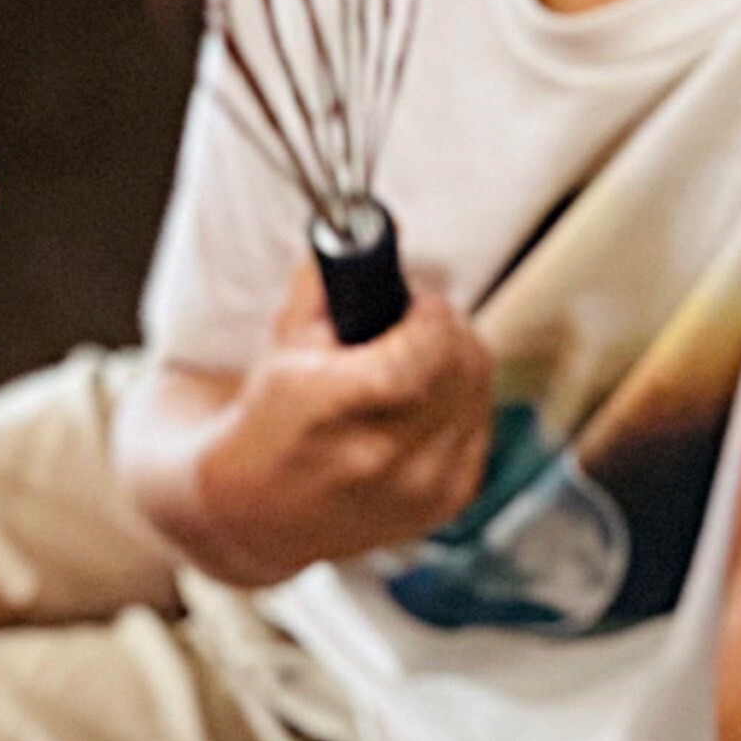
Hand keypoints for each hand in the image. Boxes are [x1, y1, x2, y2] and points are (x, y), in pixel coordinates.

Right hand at [192, 275, 491, 583]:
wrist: (258, 512)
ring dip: (458, 361)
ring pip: (480, 391)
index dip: (429, 313)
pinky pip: (481, 423)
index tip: (412, 302)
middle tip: (415, 322)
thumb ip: (332, 278)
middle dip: (446, 328)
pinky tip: (426, 398)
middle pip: (464, 365)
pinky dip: (463, 400)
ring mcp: (421, 489)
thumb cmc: (269, 417)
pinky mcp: (446, 505)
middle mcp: (384, 458)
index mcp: (334, 412)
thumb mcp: (285, 339)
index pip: (426, 350)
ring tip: (416, 360)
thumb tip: (377, 228)